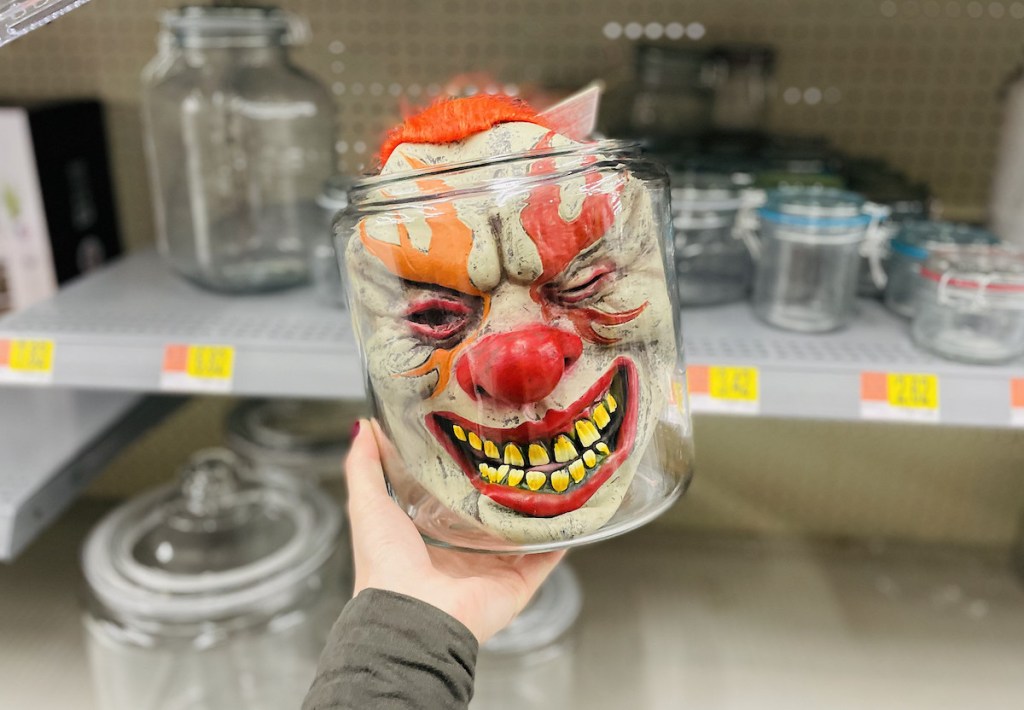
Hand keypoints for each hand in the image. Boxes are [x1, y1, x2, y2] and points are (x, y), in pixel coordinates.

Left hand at [345, 418, 565, 643]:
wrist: (412, 615)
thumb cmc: (385, 565)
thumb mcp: (367, 505)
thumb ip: (365, 466)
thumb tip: (364, 428)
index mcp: (425, 539)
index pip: (449, 500)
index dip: (461, 472)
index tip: (476, 439)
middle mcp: (460, 555)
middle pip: (489, 517)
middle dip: (504, 489)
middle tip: (521, 453)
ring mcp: (491, 570)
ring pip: (521, 536)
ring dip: (536, 510)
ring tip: (552, 475)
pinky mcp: (515, 584)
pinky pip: (544, 559)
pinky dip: (559, 539)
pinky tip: (571, 514)